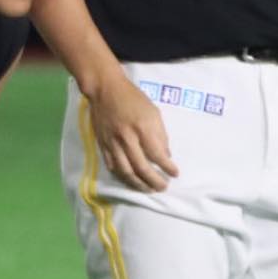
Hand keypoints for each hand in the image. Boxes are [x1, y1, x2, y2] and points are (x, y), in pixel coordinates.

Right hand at [87, 74, 177, 191]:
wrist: (105, 90)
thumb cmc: (133, 98)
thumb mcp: (153, 112)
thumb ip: (160, 135)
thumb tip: (165, 155)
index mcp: (142, 127)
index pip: (157, 154)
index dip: (167, 167)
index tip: (175, 174)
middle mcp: (127, 138)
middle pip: (141, 167)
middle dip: (154, 181)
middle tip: (163, 187)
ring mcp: (112, 143)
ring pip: (125, 171)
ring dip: (138, 184)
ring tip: (148, 189)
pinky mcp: (102, 145)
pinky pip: (112, 166)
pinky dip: (122, 176)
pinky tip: (130, 180)